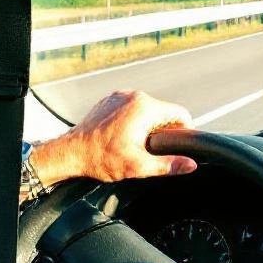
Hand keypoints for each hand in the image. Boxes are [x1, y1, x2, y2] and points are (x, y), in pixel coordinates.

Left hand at [35, 90, 197, 186]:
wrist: (71, 152)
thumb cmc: (101, 158)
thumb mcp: (138, 166)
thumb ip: (168, 165)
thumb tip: (190, 165)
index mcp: (144, 108)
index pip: (180, 114)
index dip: (185, 131)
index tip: (179, 146)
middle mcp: (134, 96)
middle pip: (163, 111)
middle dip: (164, 130)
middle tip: (154, 150)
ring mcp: (120, 96)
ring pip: (147, 109)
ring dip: (148, 125)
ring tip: (137, 145)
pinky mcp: (110, 100)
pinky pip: (131, 107)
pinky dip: (133, 119)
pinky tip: (124, 137)